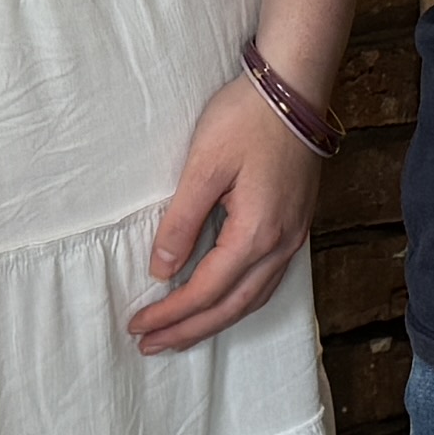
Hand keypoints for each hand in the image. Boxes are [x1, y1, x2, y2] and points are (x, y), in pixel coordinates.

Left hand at [129, 71, 321, 351]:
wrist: (295, 88)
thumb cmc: (247, 119)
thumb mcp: (203, 166)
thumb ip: (182, 222)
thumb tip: (162, 269)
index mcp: (256, 233)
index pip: (206, 290)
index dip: (170, 313)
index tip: (137, 325)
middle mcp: (281, 244)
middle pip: (231, 307)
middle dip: (188, 330)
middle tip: (151, 346)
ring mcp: (293, 237)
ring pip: (252, 299)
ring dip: (214, 322)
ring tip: (180, 334)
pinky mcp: (296, 226)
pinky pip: (267, 282)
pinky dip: (238, 302)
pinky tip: (221, 303)